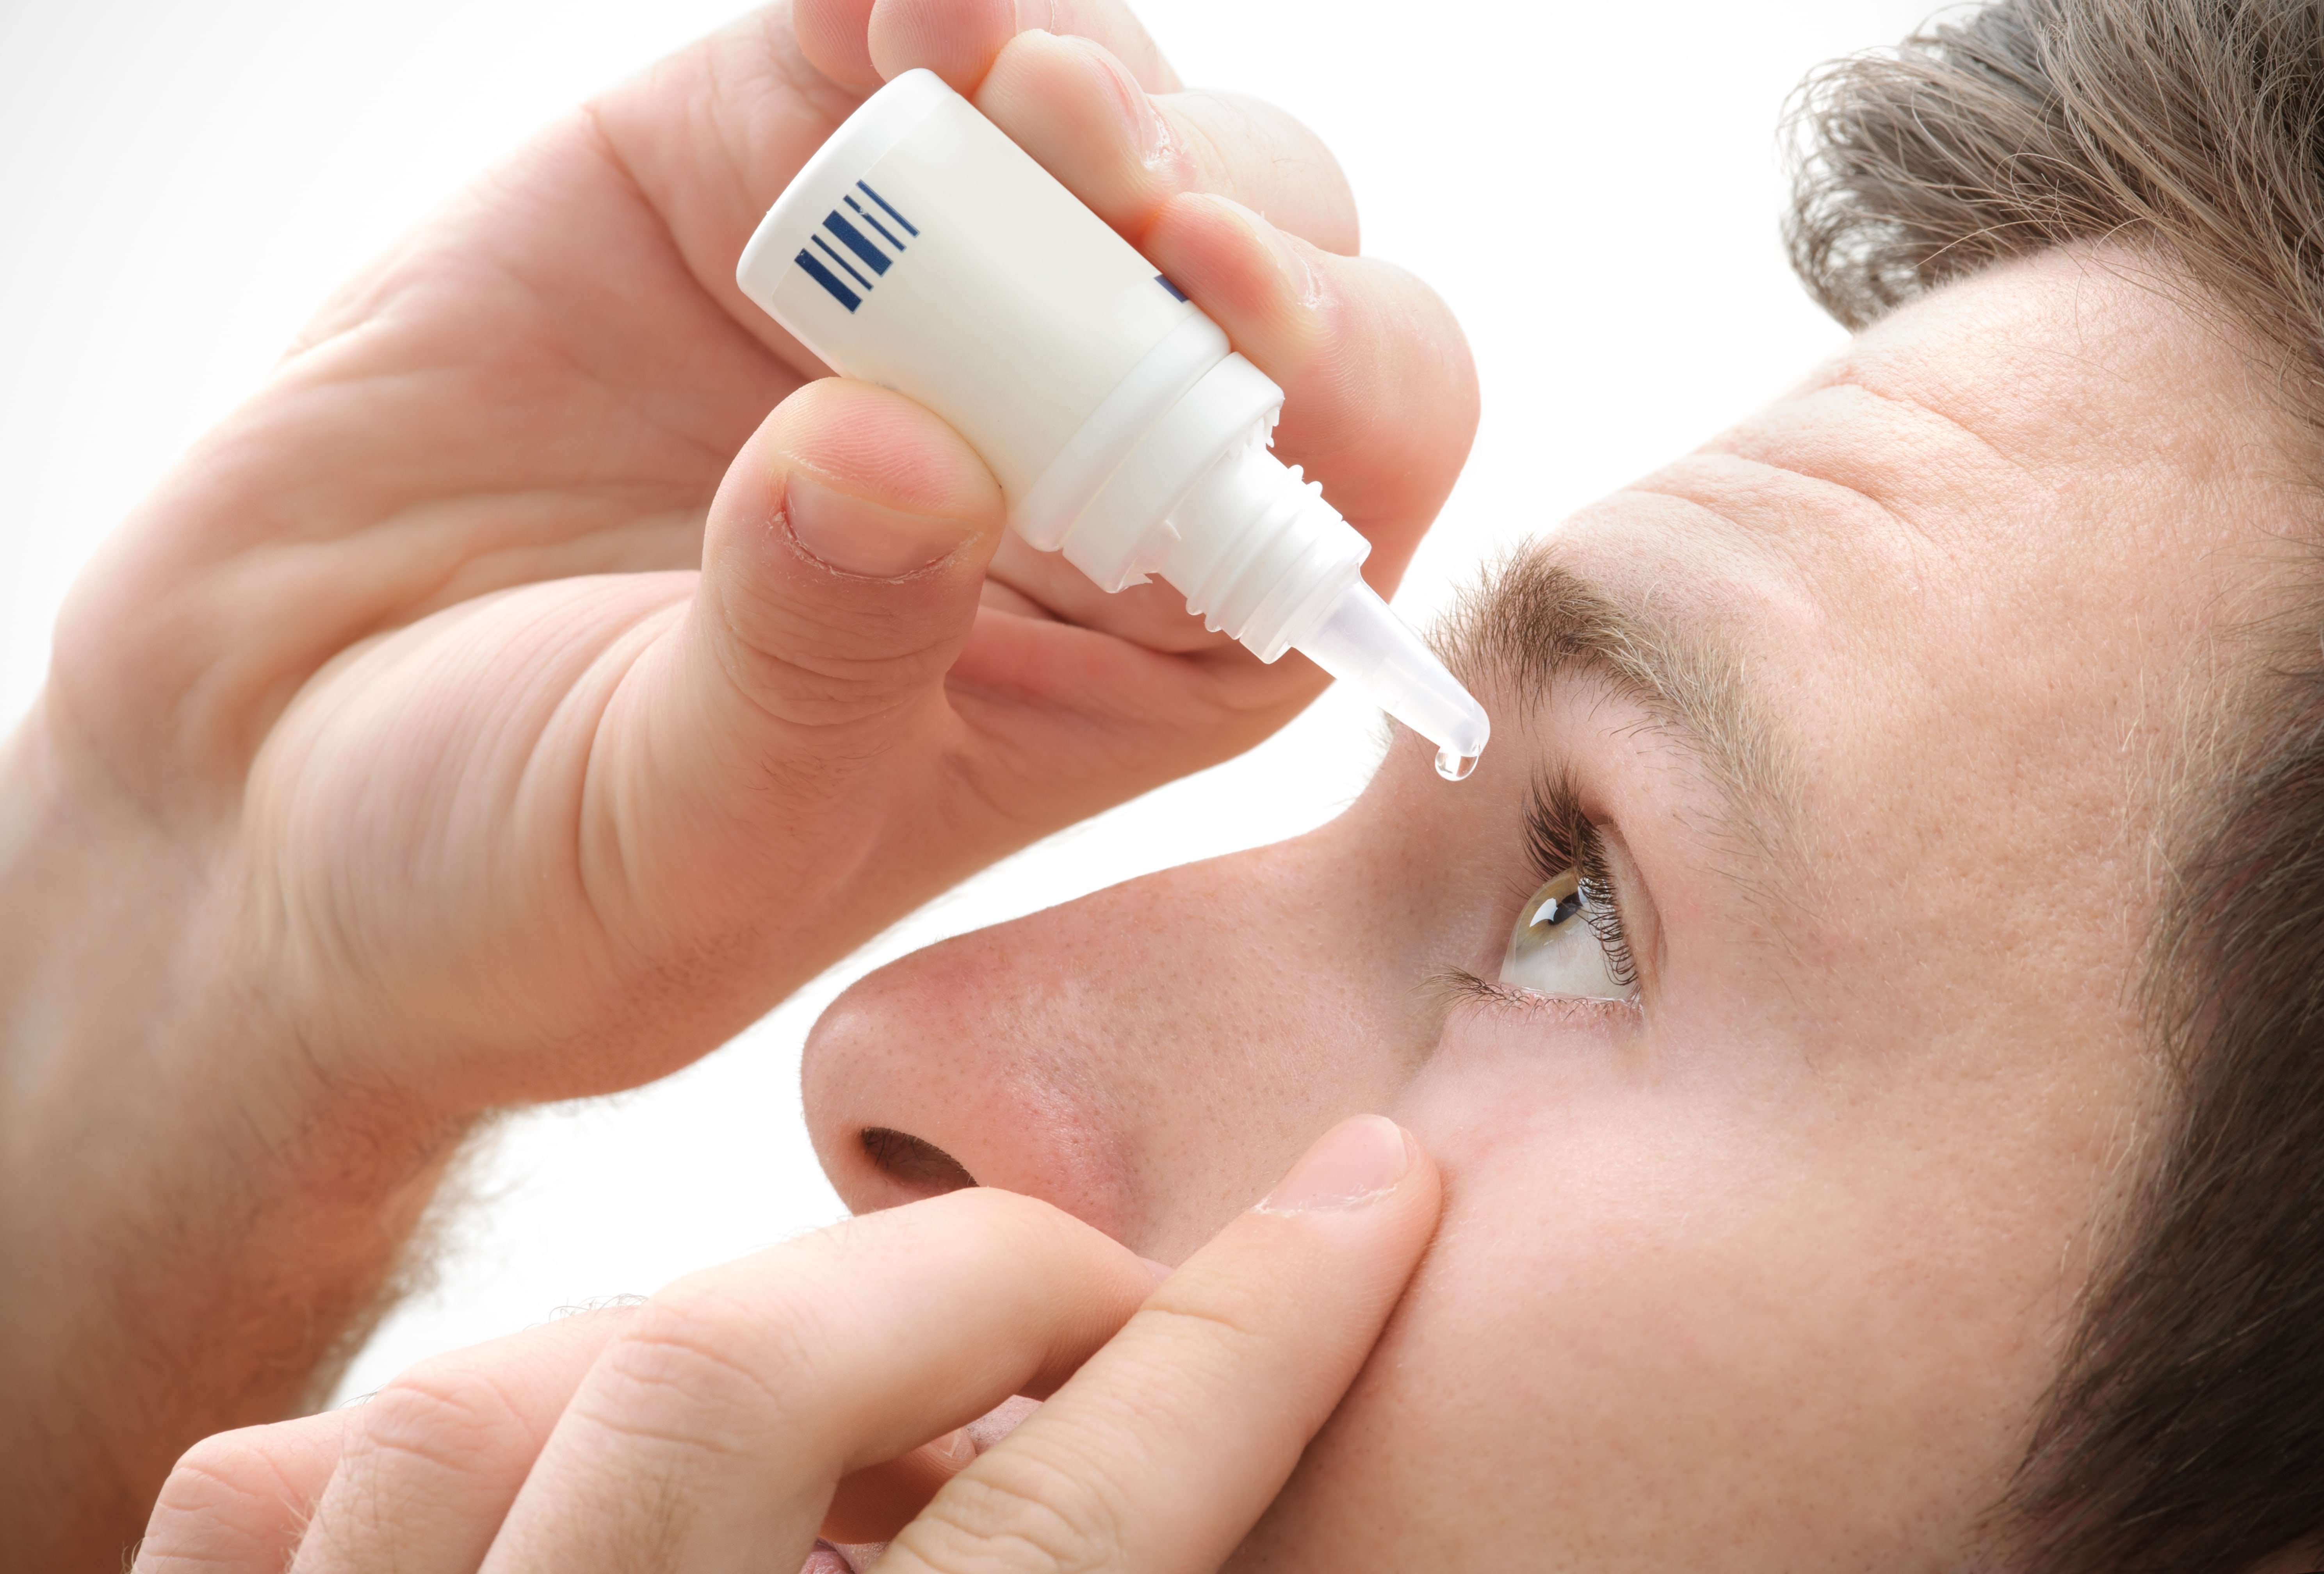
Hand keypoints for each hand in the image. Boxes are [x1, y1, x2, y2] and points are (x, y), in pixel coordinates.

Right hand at [0, 1, 1476, 1556]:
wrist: (263, 804)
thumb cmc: (510, 895)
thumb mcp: (679, 839)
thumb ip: (816, 664)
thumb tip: (907, 449)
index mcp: (1134, 649)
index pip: (1344, 472)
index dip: (1334, 375)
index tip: (1234, 316)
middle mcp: (1058, 460)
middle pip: (1253, 264)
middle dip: (1211, 208)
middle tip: (1111, 188)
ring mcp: (911, 306)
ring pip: (1090, 118)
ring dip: (1071, 73)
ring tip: (986, 67)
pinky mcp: (745, 181)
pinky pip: (868, 43)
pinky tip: (889, 10)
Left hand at [134, 1117, 1441, 1573]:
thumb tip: (1197, 1509)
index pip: (1066, 1537)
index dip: (1247, 1337)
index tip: (1370, 1201)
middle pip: (739, 1384)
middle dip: (985, 1276)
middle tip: (1120, 1293)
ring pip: (496, 1392)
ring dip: (740, 1319)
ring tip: (897, 1368)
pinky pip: (271, 1493)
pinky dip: (476, 1437)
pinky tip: (632, 1460)